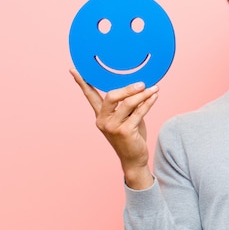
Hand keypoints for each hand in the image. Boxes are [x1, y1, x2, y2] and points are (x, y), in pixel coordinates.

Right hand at [70, 69, 157, 188]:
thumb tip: (139, 86)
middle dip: (127, 88)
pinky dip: (148, 103)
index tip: (74, 70)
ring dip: (143, 94)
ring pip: (128, 103)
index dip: (82, 82)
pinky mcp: (125, 131)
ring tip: (154, 88)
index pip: (89, 96)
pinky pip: (139, 112)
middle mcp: (103, 120)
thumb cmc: (131, 136)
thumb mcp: (126, 118)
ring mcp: (113, 127)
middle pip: (111, 96)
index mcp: (100, 115)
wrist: (134, 159)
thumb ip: (127, 105)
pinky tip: (155, 96)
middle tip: (142, 83)